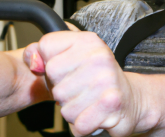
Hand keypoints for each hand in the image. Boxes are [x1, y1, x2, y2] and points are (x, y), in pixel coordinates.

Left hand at [24, 31, 138, 136]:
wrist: (131, 98)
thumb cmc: (100, 78)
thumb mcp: (75, 57)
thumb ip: (47, 54)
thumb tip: (32, 60)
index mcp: (88, 40)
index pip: (46, 46)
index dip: (49, 63)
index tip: (66, 68)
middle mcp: (99, 56)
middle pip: (52, 80)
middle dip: (62, 90)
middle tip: (81, 88)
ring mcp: (106, 79)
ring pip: (63, 105)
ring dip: (73, 109)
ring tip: (89, 100)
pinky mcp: (111, 103)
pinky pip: (78, 124)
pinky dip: (83, 125)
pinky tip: (95, 114)